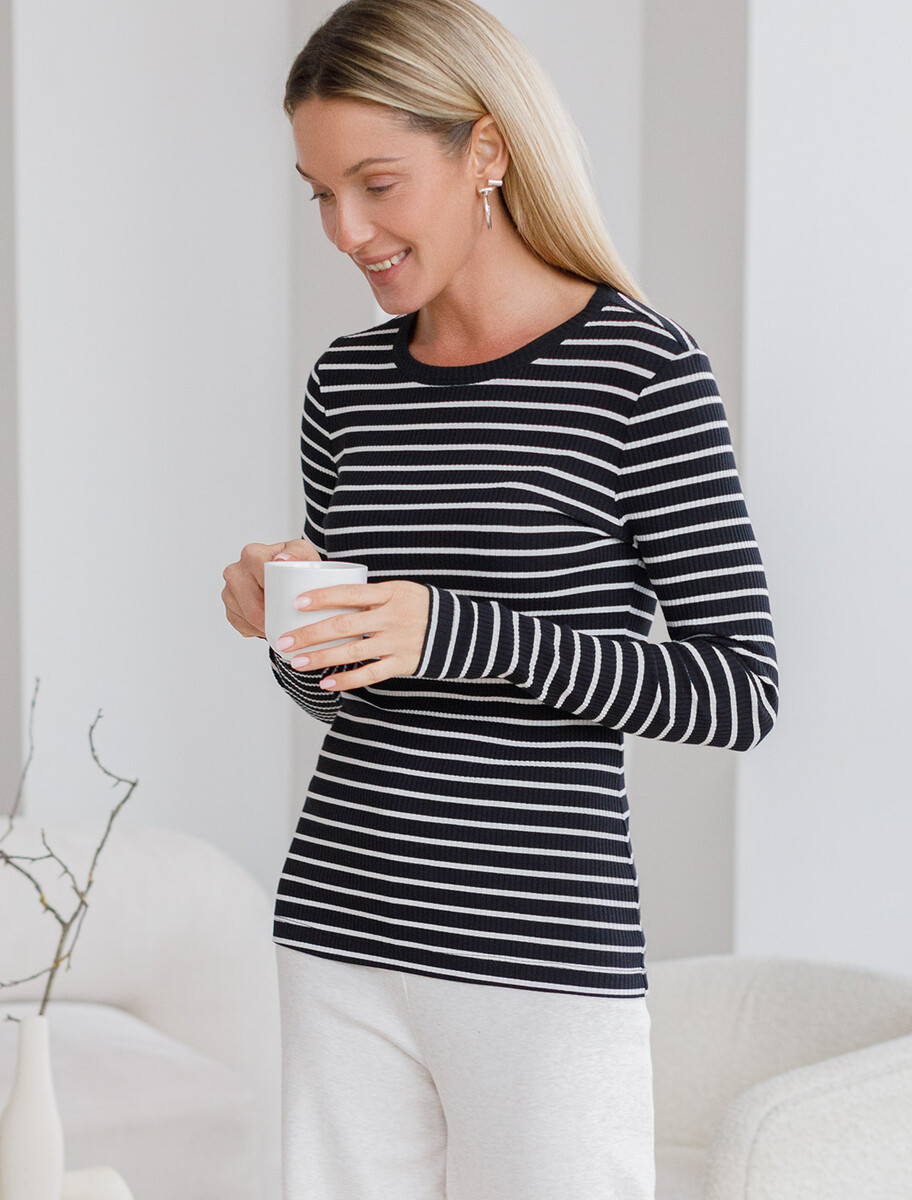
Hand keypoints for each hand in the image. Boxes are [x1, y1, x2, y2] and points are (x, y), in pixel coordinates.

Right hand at [222, 539, 320, 638]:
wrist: (287, 571)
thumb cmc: (295, 563)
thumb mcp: (304, 553)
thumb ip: (297, 553)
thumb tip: (281, 560)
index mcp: (252, 555)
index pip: (262, 584)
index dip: (278, 601)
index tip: (292, 609)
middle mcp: (236, 571)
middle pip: (253, 607)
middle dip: (273, 620)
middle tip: (290, 624)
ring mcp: (229, 590)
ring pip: (247, 619)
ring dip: (265, 626)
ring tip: (282, 622)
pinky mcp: (229, 606)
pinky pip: (242, 625)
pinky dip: (257, 629)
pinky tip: (269, 622)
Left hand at [276, 579, 430, 691]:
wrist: (461, 631)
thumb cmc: (420, 607)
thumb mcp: (399, 591)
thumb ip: (370, 595)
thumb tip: (329, 596)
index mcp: (390, 593)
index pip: (350, 593)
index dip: (322, 597)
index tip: (296, 603)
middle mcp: (391, 617)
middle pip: (344, 625)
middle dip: (309, 634)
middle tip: (283, 640)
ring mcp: (396, 642)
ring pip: (352, 652)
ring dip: (321, 658)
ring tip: (296, 662)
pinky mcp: (402, 663)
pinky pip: (370, 674)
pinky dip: (347, 680)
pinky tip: (326, 683)